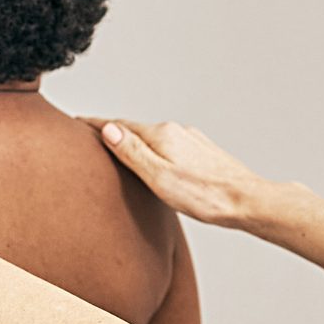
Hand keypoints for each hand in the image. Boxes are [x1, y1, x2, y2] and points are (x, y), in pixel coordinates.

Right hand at [81, 118, 272, 227]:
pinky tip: (154, 160)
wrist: (247, 201)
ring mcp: (191, 141)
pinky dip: (153, 149)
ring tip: (118, 148)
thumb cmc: (204, 196)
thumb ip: (132, 153)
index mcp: (162, 134)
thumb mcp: (158, 177)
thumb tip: (108, 129)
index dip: (96, 125)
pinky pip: (169, 145)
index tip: (77, 122)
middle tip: (90, 134)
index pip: (119, 125)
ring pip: (154, 137)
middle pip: (136, 129)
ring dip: (134, 141)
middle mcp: (177, 131)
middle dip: (113, 131)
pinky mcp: (202, 153)